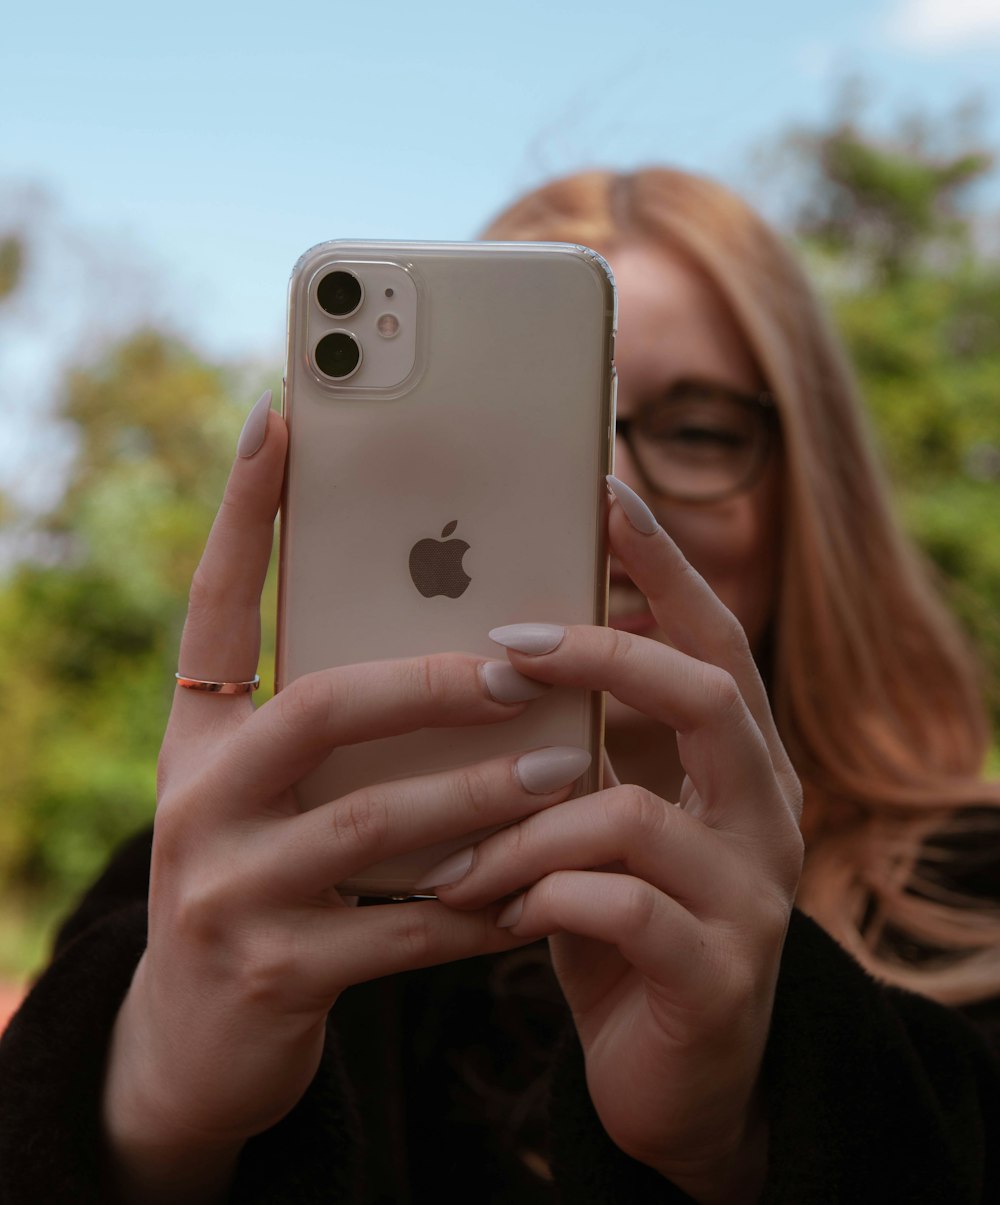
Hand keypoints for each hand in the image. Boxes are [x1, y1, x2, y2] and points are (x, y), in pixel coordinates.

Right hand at [101, 401, 590, 1202]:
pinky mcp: (273, 974)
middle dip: (432, 681)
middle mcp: (197, 800)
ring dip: (479, 794)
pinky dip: (480, 905)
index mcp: (198, 736)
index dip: (248, 512)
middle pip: (318, 709)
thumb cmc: (260, 879)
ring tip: (563, 770)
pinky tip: (540, 885)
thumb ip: (328, 719)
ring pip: (373, 826)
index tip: (287, 417)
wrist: (195, 1038)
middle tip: (525, 663)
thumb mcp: (268, 791)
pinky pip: (403, 933)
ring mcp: (227, 891)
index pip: (215, 606)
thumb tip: (440, 626)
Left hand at [426, 481, 803, 1203]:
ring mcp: (751, 896)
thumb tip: (479, 653)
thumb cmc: (616, 924)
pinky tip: (491, 911)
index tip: (602, 488)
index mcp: (736, 764)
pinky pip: (620, 907)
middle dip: (602, 655)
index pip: (712, 637)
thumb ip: (572, 749)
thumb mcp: (598, 823)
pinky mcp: (718, 976)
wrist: (675, 1082)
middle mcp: (764, 813)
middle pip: (709, 691)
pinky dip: (538, 894)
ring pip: (636, 812)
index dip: (663, 562)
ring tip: (452, 852)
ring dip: (526, 821)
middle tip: (502, 645)